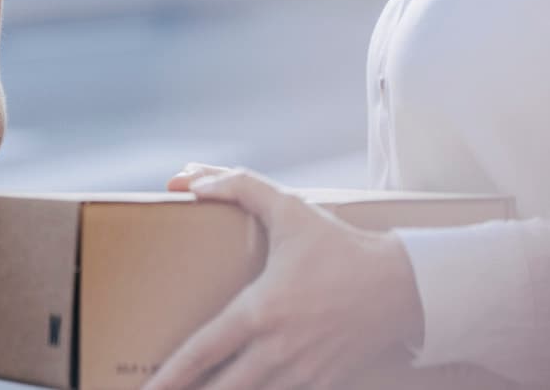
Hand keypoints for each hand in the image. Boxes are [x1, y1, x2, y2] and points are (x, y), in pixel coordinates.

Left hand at [141, 166, 424, 389]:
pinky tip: (248, 389)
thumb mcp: (288, 207)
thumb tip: (187, 180)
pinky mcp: (326, 384)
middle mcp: (278, 351)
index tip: (146, 388)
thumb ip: (237, 186)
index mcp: (261, 312)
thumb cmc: (339, 246)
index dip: (171, 375)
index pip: (202, 352)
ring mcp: (304, 373)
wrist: (404, 285)